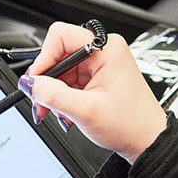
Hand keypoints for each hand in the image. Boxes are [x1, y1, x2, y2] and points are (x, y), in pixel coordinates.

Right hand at [24, 22, 167, 163]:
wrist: (147, 141)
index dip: (44, 58)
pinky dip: (62, 98)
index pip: (61, 36)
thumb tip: (30, 83)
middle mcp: (103, 51)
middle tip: (40, 103)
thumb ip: (53, 95)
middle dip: (47, 82)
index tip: (36, 81)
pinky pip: (68, 81)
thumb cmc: (131, 124)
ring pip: (60, 71)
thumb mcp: (86, 111)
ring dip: (53, 94)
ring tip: (57, 114)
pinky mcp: (95, 77)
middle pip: (57, 55)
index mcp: (106, 49)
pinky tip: (67, 113)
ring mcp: (99, 64)